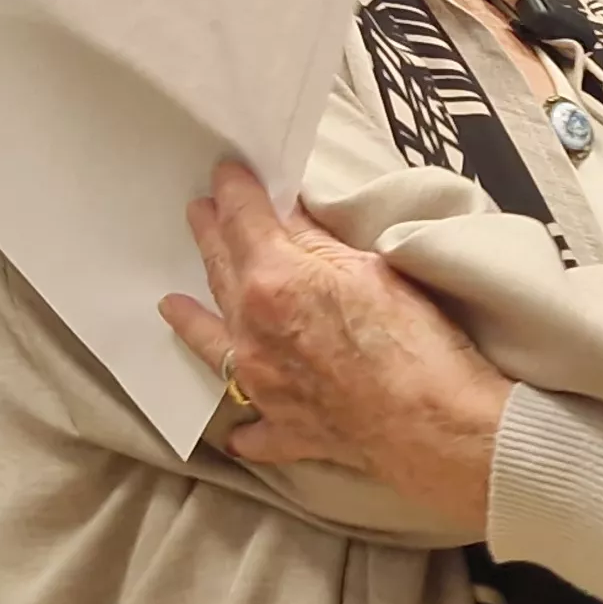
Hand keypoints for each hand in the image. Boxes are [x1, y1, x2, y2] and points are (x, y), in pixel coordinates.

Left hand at [158, 164, 507, 535]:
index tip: (226, 174)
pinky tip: (236, 429)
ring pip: (213, 345)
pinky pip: (251, 430)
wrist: (431, 424)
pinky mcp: (284, 428)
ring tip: (171, 304)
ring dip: (192, 320)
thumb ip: (321, 243)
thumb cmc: (413, 341)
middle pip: (221, 272)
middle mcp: (253, 332)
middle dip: (210, 238)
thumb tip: (292, 218)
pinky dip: (242, 426)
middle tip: (199, 214)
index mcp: (274, 281)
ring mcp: (263, 385)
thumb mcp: (371, 267)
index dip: (234, 192)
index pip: (243, 220)